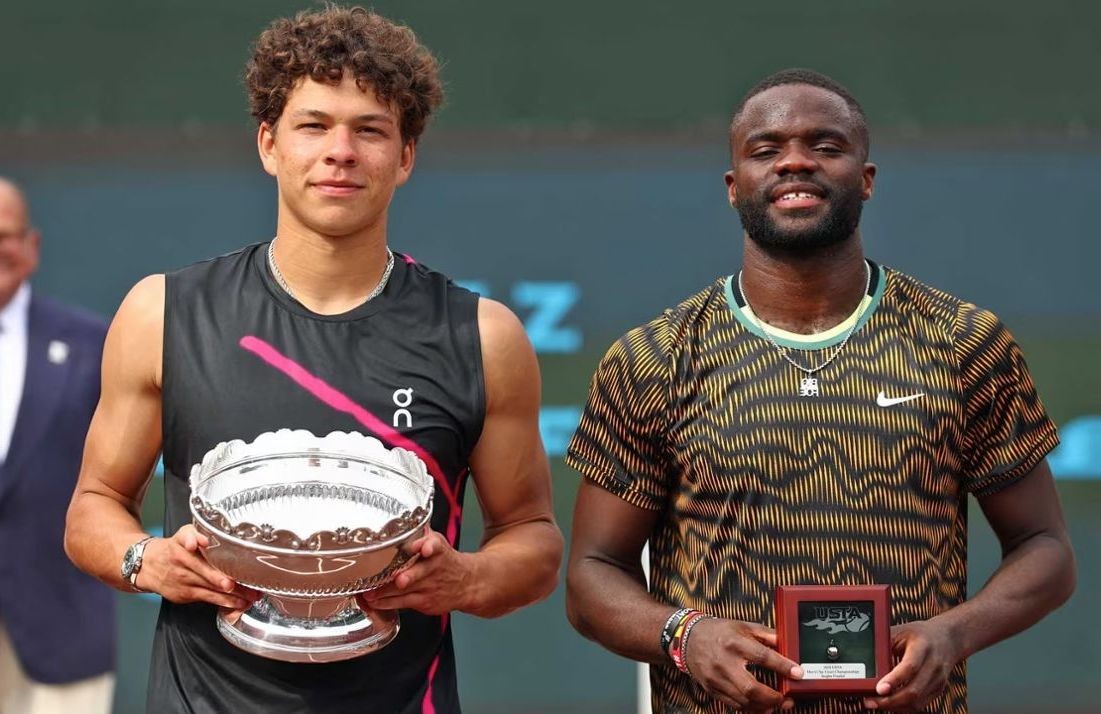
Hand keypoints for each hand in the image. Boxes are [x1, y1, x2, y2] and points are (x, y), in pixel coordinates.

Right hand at [135, 525, 258, 609]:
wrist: (148, 565)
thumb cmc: (173, 548)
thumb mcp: (182, 534)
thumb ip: (194, 533)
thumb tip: (203, 539)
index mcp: (184, 551)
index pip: (204, 561)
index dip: (218, 571)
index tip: (233, 578)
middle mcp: (184, 568)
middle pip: (211, 578)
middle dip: (232, 586)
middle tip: (250, 592)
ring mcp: (184, 584)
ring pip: (211, 592)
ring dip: (232, 598)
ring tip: (250, 600)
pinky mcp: (184, 596)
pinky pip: (207, 599)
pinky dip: (223, 603)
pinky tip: (237, 604)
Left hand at [360, 529, 474, 615]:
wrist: (467, 583)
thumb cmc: (446, 561)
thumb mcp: (439, 542)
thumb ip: (421, 533)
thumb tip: (404, 518)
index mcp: (438, 550)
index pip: (435, 545)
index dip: (429, 545)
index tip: (425, 547)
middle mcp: (433, 568)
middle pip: (419, 572)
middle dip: (408, 576)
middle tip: (398, 578)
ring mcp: (429, 587)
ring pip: (406, 591)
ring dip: (386, 592)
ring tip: (370, 593)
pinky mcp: (424, 602)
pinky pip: (402, 603)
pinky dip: (386, 602)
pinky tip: (374, 601)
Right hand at [684, 618, 802, 711]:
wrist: (686, 638)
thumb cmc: (717, 631)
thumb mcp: (742, 626)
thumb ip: (766, 634)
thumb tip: (786, 642)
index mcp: (734, 642)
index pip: (762, 656)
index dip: (782, 666)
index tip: (798, 673)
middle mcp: (724, 662)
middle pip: (751, 687)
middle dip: (773, 697)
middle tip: (787, 698)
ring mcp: (716, 678)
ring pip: (743, 701)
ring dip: (764, 706)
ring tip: (778, 704)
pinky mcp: (711, 689)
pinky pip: (733, 705)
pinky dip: (749, 709)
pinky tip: (761, 706)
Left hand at [864, 619, 961, 711]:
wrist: (947, 638)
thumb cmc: (920, 634)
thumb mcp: (901, 631)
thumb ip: (885, 643)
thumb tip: (865, 657)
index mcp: (923, 647)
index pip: (910, 667)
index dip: (894, 680)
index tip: (879, 689)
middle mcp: (934, 665)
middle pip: (914, 690)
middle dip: (890, 701)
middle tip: (870, 701)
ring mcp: (938, 680)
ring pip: (917, 702)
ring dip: (895, 707)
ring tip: (876, 703)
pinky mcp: (938, 690)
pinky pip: (921, 704)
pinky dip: (904, 707)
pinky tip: (890, 704)